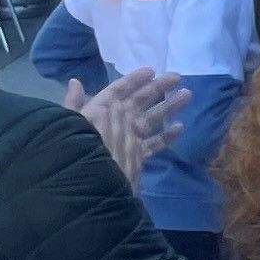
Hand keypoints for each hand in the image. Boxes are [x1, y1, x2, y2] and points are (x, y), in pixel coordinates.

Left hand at [69, 71, 183, 181]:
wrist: (85, 188)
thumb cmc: (77, 151)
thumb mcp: (71, 124)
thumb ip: (74, 104)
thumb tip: (75, 81)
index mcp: (100, 113)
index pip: (117, 91)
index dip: (133, 80)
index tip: (152, 70)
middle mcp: (115, 123)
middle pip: (139, 101)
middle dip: (157, 88)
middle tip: (177, 77)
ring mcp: (127, 140)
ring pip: (151, 119)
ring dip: (169, 106)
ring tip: (187, 95)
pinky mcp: (136, 156)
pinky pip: (154, 144)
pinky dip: (167, 136)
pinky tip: (179, 127)